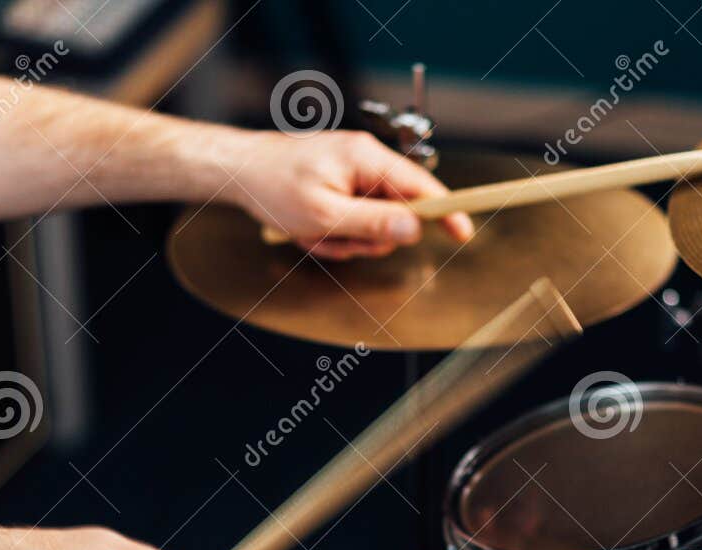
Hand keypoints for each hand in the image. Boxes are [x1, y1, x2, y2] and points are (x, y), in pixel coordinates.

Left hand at [227, 130, 474, 258]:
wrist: (238, 170)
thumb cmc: (273, 186)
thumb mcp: (325, 216)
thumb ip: (374, 224)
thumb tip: (415, 230)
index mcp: (367, 159)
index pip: (421, 189)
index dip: (444, 213)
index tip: (463, 233)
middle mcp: (365, 160)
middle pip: (396, 213)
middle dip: (366, 237)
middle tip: (333, 238)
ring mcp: (353, 171)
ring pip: (372, 222)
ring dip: (345, 238)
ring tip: (314, 231)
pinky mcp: (342, 182)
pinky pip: (354, 217)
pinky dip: (334, 231)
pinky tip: (311, 227)